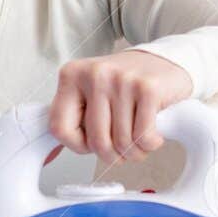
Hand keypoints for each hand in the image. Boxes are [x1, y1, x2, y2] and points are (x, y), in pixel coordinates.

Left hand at [48, 50, 193, 165]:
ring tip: (138, 141)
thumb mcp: (90, 92)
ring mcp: (121, 80)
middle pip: (96, 141)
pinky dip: (150, 144)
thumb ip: (73, 115)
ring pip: (122, 142)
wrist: (163, 60)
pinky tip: (152, 134)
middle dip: (112, 155)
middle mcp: (94, 75)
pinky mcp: (148, 88)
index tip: (91, 144)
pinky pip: (144, 136)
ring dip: (134, 152)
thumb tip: (54, 151)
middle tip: (122, 151)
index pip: (59, 128)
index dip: (78, 146)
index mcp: (71, 76)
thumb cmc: (124, 84)